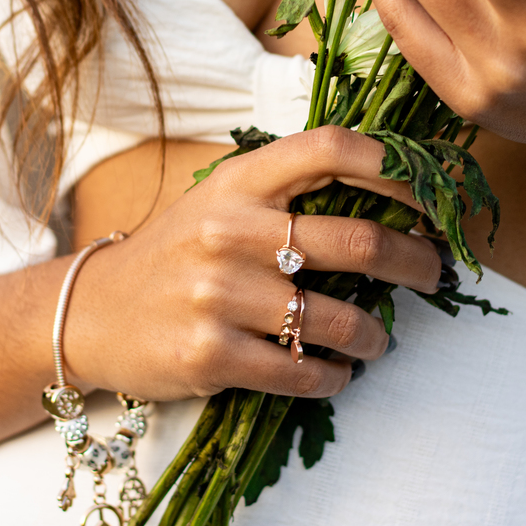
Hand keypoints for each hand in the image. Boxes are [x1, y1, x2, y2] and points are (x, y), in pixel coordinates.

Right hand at [64, 126, 440, 400]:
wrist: (90, 313)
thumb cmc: (176, 252)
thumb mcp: (220, 200)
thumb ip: (286, 191)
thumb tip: (389, 201)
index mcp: (238, 181)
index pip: (330, 149)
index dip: (394, 166)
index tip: (432, 193)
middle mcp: (230, 230)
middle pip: (358, 241)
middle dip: (416, 262)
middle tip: (434, 274)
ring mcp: (218, 295)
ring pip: (340, 319)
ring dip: (376, 335)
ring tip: (379, 339)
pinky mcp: (210, 355)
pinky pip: (303, 370)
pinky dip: (334, 376)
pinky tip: (336, 370)